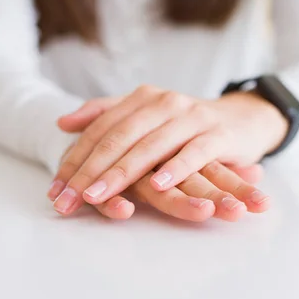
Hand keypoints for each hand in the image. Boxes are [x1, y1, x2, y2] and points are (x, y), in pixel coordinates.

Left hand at [53, 85, 285, 212]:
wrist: (243, 118)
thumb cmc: (186, 125)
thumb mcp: (146, 115)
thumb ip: (105, 114)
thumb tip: (62, 122)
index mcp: (142, 99)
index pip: (100, 129)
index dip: (75, 158)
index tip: (55, 188)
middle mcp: (164, 102)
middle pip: (119, 138)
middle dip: (89, 171)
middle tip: (67, 199)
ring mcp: (192, 117)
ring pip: (150, 145)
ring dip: (122, 173)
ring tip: (97, 196)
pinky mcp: (218, 134)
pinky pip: (194, 151)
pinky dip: (176, 168)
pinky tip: (158, 185)